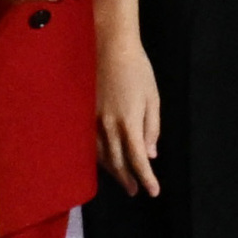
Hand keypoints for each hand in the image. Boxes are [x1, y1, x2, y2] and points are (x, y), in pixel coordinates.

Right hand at [94, 0, 160, 197]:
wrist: (108, 46)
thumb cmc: (136, 69)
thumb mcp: (152, 97)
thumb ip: (152, 128)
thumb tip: (151, 153)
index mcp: (129, 122)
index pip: (138, 160)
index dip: (146, 178)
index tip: (153, 191)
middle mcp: (109, 126)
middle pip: (118, 162)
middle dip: (128, 179)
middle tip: (135, 191)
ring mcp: (93, 120)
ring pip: (101, 155)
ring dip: (112, 171)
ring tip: (123, 180)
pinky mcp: (84, 113)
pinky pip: (90, 143)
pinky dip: (98, 157)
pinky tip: (103, 160)